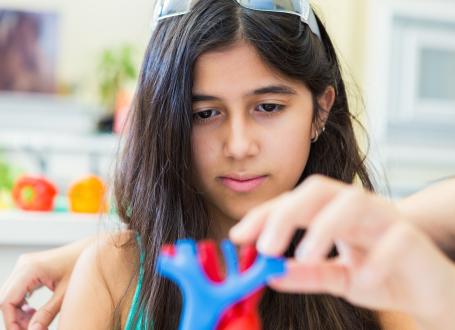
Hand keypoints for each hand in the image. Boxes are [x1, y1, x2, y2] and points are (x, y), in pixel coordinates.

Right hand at [0, 237, 92, 329]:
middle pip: (5, 299)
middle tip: (32, 329)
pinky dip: (22, 305)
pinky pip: (17, 290)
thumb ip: (48, 313)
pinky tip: (34, 313)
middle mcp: (24, 265)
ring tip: (35, 323)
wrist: (92, 249)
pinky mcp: (29, 268)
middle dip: (15, 318)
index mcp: (31, 269)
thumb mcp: (66, 293)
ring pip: (10, 296)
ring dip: (18, 313)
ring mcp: (25, 265)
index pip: (7, 300)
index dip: (11, 321)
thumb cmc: (83, 266)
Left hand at [230, 175, 454, 329]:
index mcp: (335, 212)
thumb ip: (305, 274)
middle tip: (264, 246)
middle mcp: (357, 207)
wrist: (428, 289)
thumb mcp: (336, 278)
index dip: (265, 215)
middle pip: (319, 191)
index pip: (294, 202)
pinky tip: (362, 277)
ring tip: (303, 257)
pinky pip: (394, 239)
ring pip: (355, 202)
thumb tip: (268, 272)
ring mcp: (386, 218)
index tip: (238, 236)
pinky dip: (375, 258)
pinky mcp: (411, 238)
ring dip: (324, 227)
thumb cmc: (381, 274)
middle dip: (287, 214)